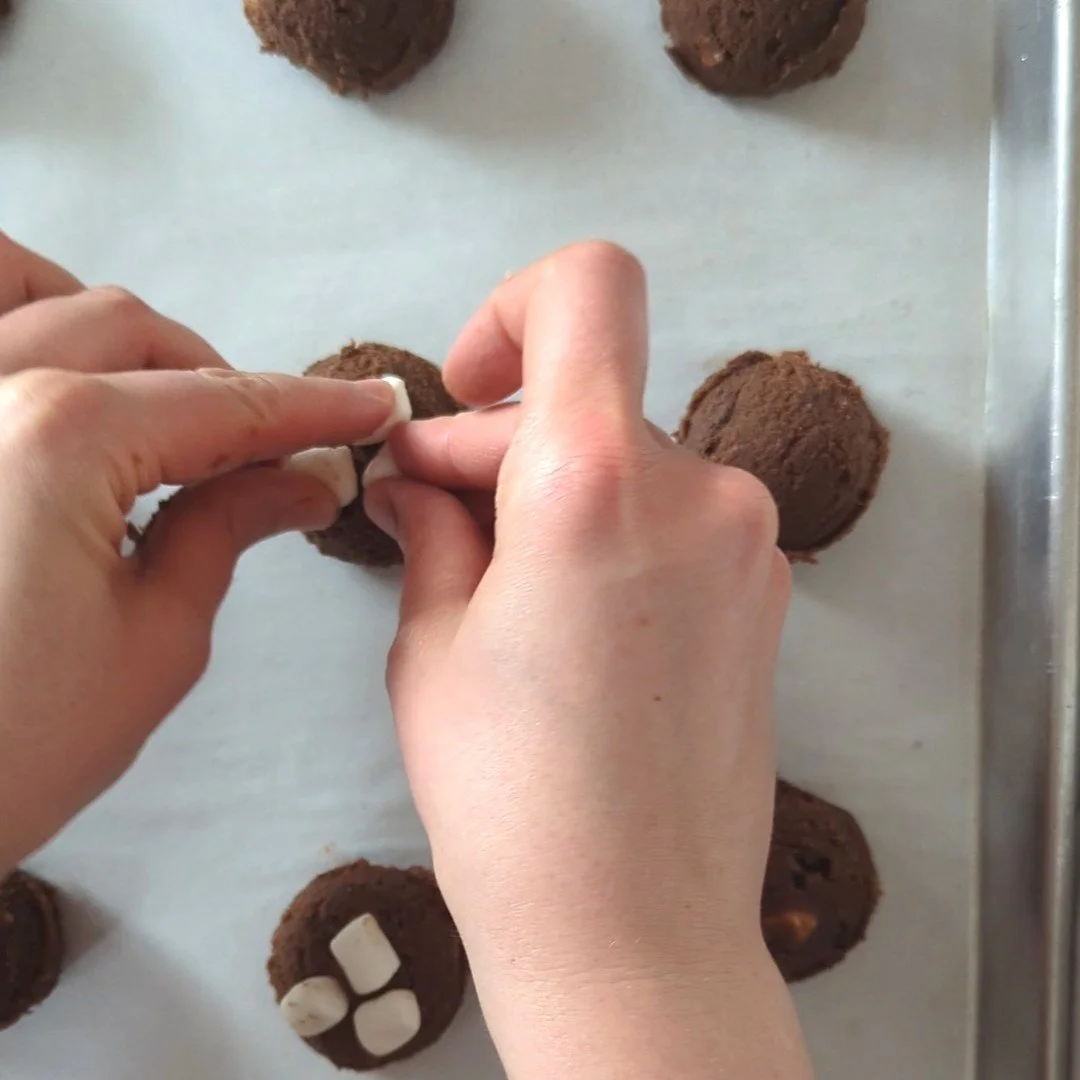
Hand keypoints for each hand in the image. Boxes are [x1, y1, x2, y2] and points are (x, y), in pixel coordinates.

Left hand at [0, 234, 399, 872]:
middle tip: (275, 445)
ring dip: (104, 327)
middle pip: (129, 331)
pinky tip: (49, 372)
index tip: (367, 407)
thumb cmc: (5, 753)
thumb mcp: (154, 645)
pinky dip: (15, 321)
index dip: (308, 407)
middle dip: (219, 380)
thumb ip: (226, 531)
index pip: (219, 405)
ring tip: (153, 395)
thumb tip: (297, 480)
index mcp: (59, 441)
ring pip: (21, 289)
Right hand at [365, 243, 810, 1078]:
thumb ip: (433, 531)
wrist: (633, 929)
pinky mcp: (767, 592)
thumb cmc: (512, 802)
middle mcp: (695, 491)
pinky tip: (564, 612)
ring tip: (495, 581)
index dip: (513, 308)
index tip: (466, 391)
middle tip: (431, 514)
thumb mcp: (432, 647)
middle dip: (499, 446)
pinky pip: (674, 517)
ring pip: (629, 461)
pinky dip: (613, 531)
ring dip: (556, 493)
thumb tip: (420, 480)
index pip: (588, 288)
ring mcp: (747, 543)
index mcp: (593, 480)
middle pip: (586, 398)